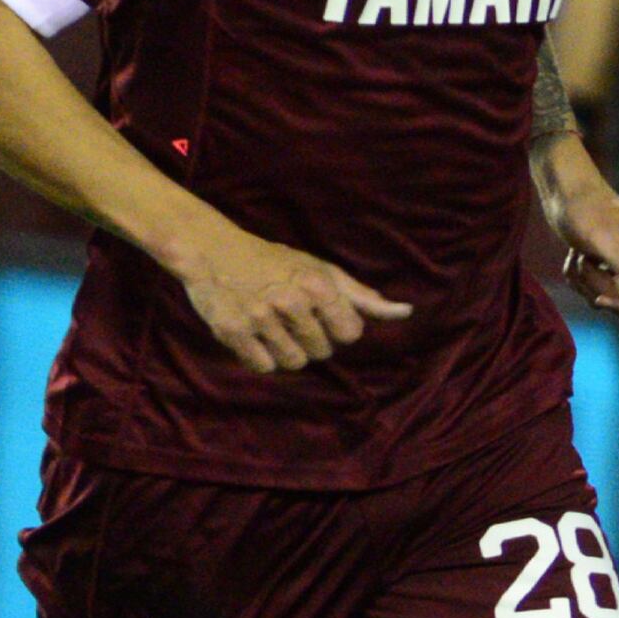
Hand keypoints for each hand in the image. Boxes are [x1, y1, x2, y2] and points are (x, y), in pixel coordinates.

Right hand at [168, 220, 411, 374]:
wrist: (213, 250)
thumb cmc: (276, 262)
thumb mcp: (321, 271)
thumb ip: (362, 296)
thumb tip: (405, 313)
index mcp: (318, 285)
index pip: (350, 334)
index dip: (338, 328)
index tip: (320, 315)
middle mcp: (290, 302)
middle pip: (323, 352)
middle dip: (312, 339)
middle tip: (290, 317)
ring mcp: (259, 317)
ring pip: (295, 362)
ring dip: (287, 351)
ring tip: (273, 327)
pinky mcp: (231, 331)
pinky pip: (263, 367)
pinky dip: (261, 357)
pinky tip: (254, 336)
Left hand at [553, 188, 618, 314]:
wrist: (565, 193)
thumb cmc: (585, 210)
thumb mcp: (603, 239)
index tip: (602, 298)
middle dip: (601, 288)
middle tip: (584, 263)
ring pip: (612, 297)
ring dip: (586, 282)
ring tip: (578, 256)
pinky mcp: (614, 267)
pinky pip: (597, 290)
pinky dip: (580, 279)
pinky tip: (574, 257)